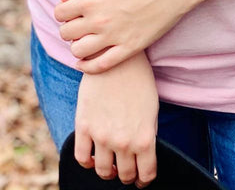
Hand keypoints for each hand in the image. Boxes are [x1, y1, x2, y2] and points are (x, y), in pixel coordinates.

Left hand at [54, 0, 196, 72]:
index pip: (60, 13)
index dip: (62, 11)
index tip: (70, 11)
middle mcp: (99, 20)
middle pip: (66, 33)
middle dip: (68, 28)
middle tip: (78, 24)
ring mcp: (114, 36)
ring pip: (78, 51)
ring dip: (76, 46)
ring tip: (85, 39)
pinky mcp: (129, 48)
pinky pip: (101, 66)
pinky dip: (88, 67)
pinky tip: (85, 62)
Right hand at [73, 52, 158, 186]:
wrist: (116, 56)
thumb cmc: (138, 79)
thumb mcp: (152, 108)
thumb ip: (147, 135)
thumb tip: (143, 156)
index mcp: (144, 138)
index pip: (146, 174)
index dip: (145, 179)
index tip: (142, 178)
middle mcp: (122, 141)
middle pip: (125, 175)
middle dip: (128, 175)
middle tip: (127, 169)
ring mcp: (101, 135)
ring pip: (103, 171)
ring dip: (108, 171)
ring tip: (111, 164)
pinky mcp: (84, 126)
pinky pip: (82, 157)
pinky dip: (88, 162)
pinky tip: (93, 156)